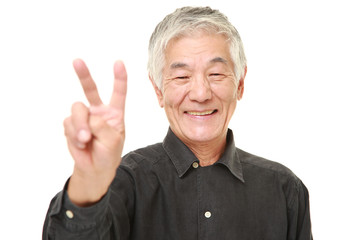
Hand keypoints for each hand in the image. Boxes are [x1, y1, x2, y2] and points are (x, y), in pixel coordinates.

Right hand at [64, 59, 126, 205]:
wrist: (94, 168)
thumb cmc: (108, 154)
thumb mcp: (112, 140)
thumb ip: (101, 126)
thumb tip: (84, 118)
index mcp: (114, 113)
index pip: (118, 93)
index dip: (119, 78)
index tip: (119, 63)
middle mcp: (99, 111)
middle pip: (90, 89)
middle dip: (84, 75)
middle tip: (77, 61)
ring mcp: (84, 117)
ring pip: (77, 109)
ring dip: (79, 125)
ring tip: (85, 140)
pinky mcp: (71, 124)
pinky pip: (68, 123)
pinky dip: (73, 135)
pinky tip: (80, 144)